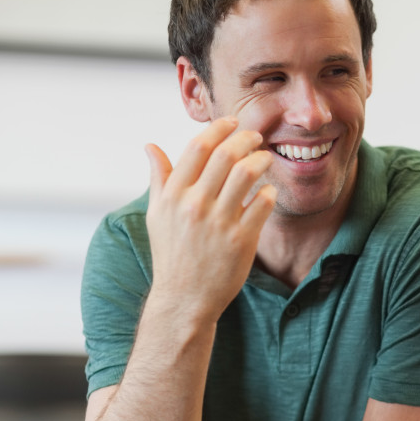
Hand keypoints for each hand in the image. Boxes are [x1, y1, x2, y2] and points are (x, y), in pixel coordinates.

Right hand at [144, 117, 275, 322]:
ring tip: (266, 158)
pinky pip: (263, 204)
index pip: (198, 147)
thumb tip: (150, 146)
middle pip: (225, 155)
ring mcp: (219, 222)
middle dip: (246, 138)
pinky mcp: (242, 240)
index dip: (219, 128)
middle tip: (256, 137)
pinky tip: (269, 190)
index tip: (233, 122)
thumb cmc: (171, 254)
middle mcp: (195, 205)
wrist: (184, 298)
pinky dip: (270, 192)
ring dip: (261, 160)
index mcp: (173, 195)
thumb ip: (159, 179)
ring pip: (247, 174)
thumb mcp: (157, 215)